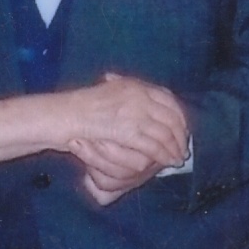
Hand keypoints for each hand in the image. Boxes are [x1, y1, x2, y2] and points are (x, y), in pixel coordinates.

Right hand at [58, 73, 189, 201]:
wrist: (64, 115)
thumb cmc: (82, 107)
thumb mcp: (110, 92)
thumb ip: (130, 96)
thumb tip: (149, 103)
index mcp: (135, 85)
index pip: (168, 98)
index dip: (179, 115)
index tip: (183, 128)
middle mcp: (139, 95)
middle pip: (171, 116)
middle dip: (181, 134)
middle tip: (184, 148)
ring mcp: (134, 112)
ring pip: (165, 133)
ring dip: (174, 148)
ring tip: (177, 159)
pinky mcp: (128, 131)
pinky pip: (153, 145)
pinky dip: (163, 155)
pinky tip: (166, 162)